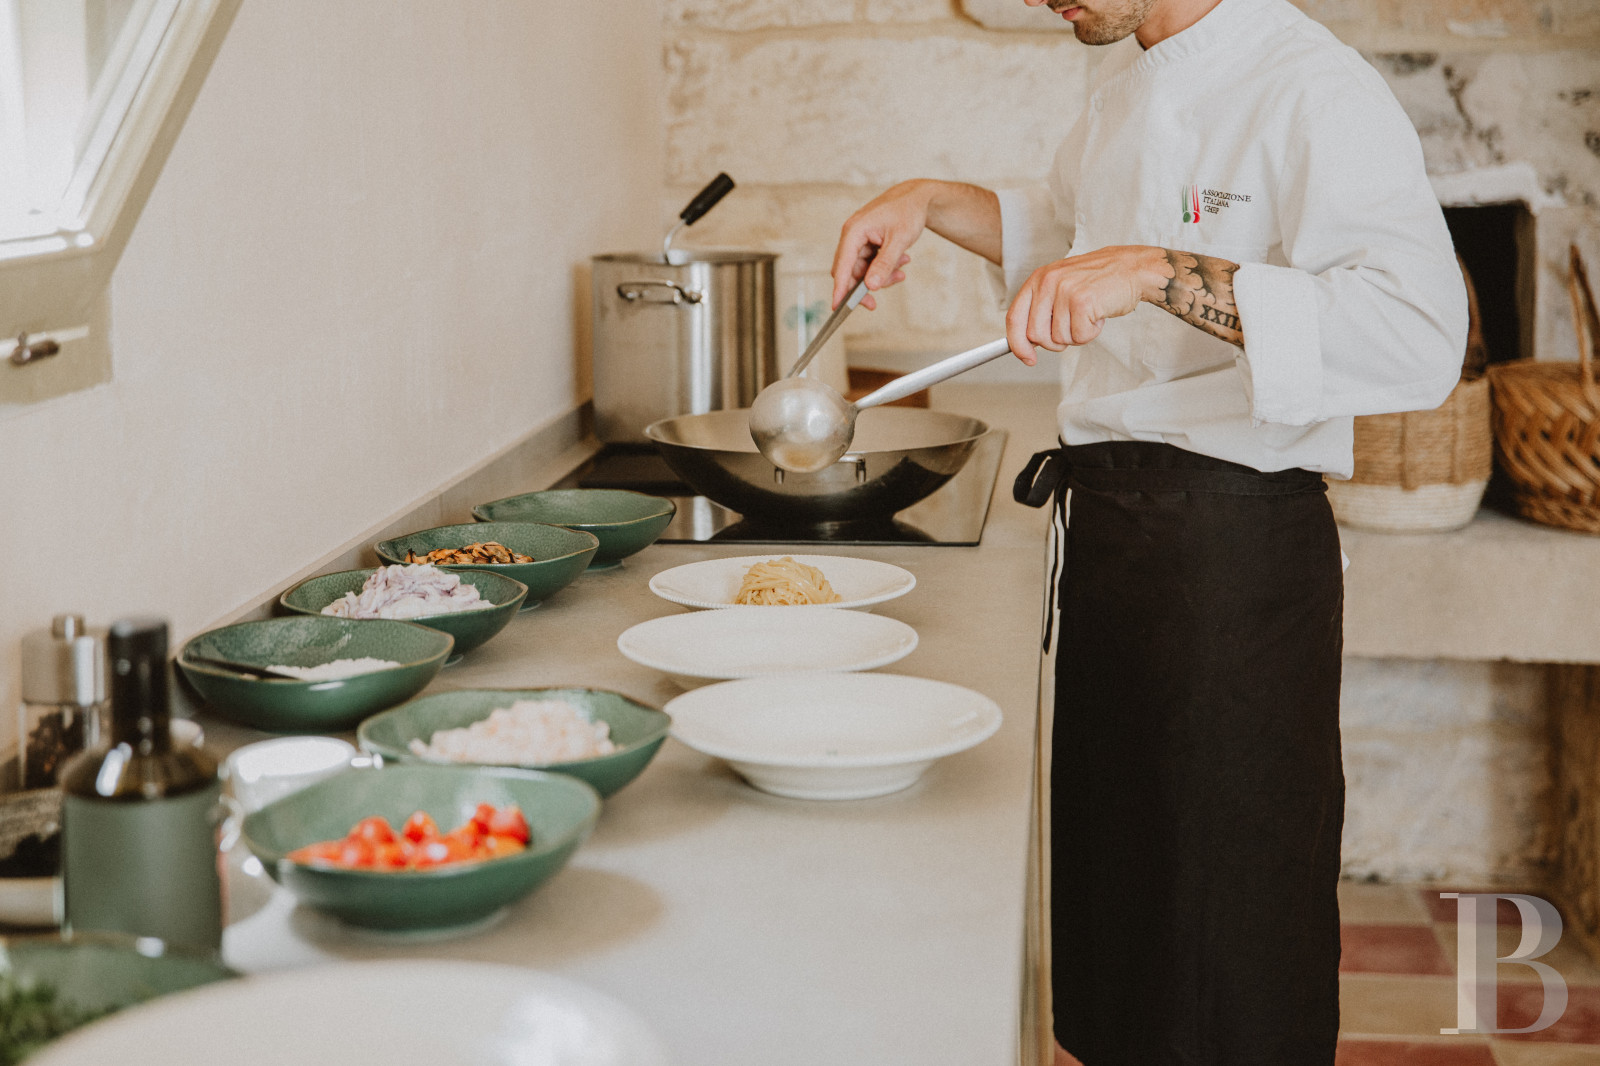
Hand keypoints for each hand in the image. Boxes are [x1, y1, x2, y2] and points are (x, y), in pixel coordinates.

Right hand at [831, 181, 934, 310]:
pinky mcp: (867, 243)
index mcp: (854, 231)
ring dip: (881, 276)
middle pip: (850, 271)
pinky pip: (871, 263)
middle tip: (874, 303)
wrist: (916, 197)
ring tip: (902, 272)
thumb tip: (871, 286)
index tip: (837, 307)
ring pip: (863, 270)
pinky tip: (901, 261)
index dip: (839, 288)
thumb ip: (884, 264)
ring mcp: (859, 239)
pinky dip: (885, 267)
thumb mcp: (899, 240)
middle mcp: (852, 235)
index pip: (843, 265)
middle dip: (865, 286)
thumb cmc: (907, 212)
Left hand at [1006, 245, 1167, 364]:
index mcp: (1038, 278)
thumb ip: (1041, 310)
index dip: (1017, 344)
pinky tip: (1098, 315)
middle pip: (1036, 335)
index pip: (1014, 317)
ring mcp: (1065, 290)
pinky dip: (1091, 333)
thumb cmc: (1098, 282)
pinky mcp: (1082, 301)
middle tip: (1073, 327)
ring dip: (1076, 335)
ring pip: (1058, 338)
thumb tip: (1026, 343)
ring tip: (1088, 315)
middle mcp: (1048, 282)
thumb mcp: (1061, 287)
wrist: (1132, 268)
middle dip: (1055, 341)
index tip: (1027, 358)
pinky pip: (1079, 336)